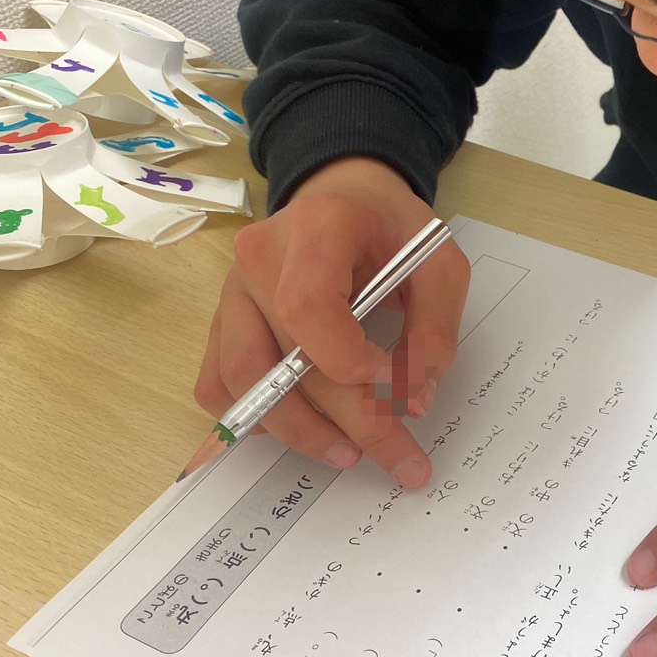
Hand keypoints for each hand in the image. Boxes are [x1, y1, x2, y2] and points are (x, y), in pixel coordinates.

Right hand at [194, 156, 469, 486]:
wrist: (346, 197)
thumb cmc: (392, 227)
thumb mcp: (439, 262)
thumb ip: (435, 327)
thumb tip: (414, 399)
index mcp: (316, 227)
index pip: (308, 307)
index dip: (351, 361)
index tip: (401, 387)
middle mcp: (260, 257)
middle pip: (285, 357)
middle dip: (349, 419)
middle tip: (402, 459)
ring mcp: (232, 289)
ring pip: (241, 378)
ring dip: (296, 429)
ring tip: (349, 453)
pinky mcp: (222, 318)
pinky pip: (217, 381)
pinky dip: (251, 415)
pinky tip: (299, 427)